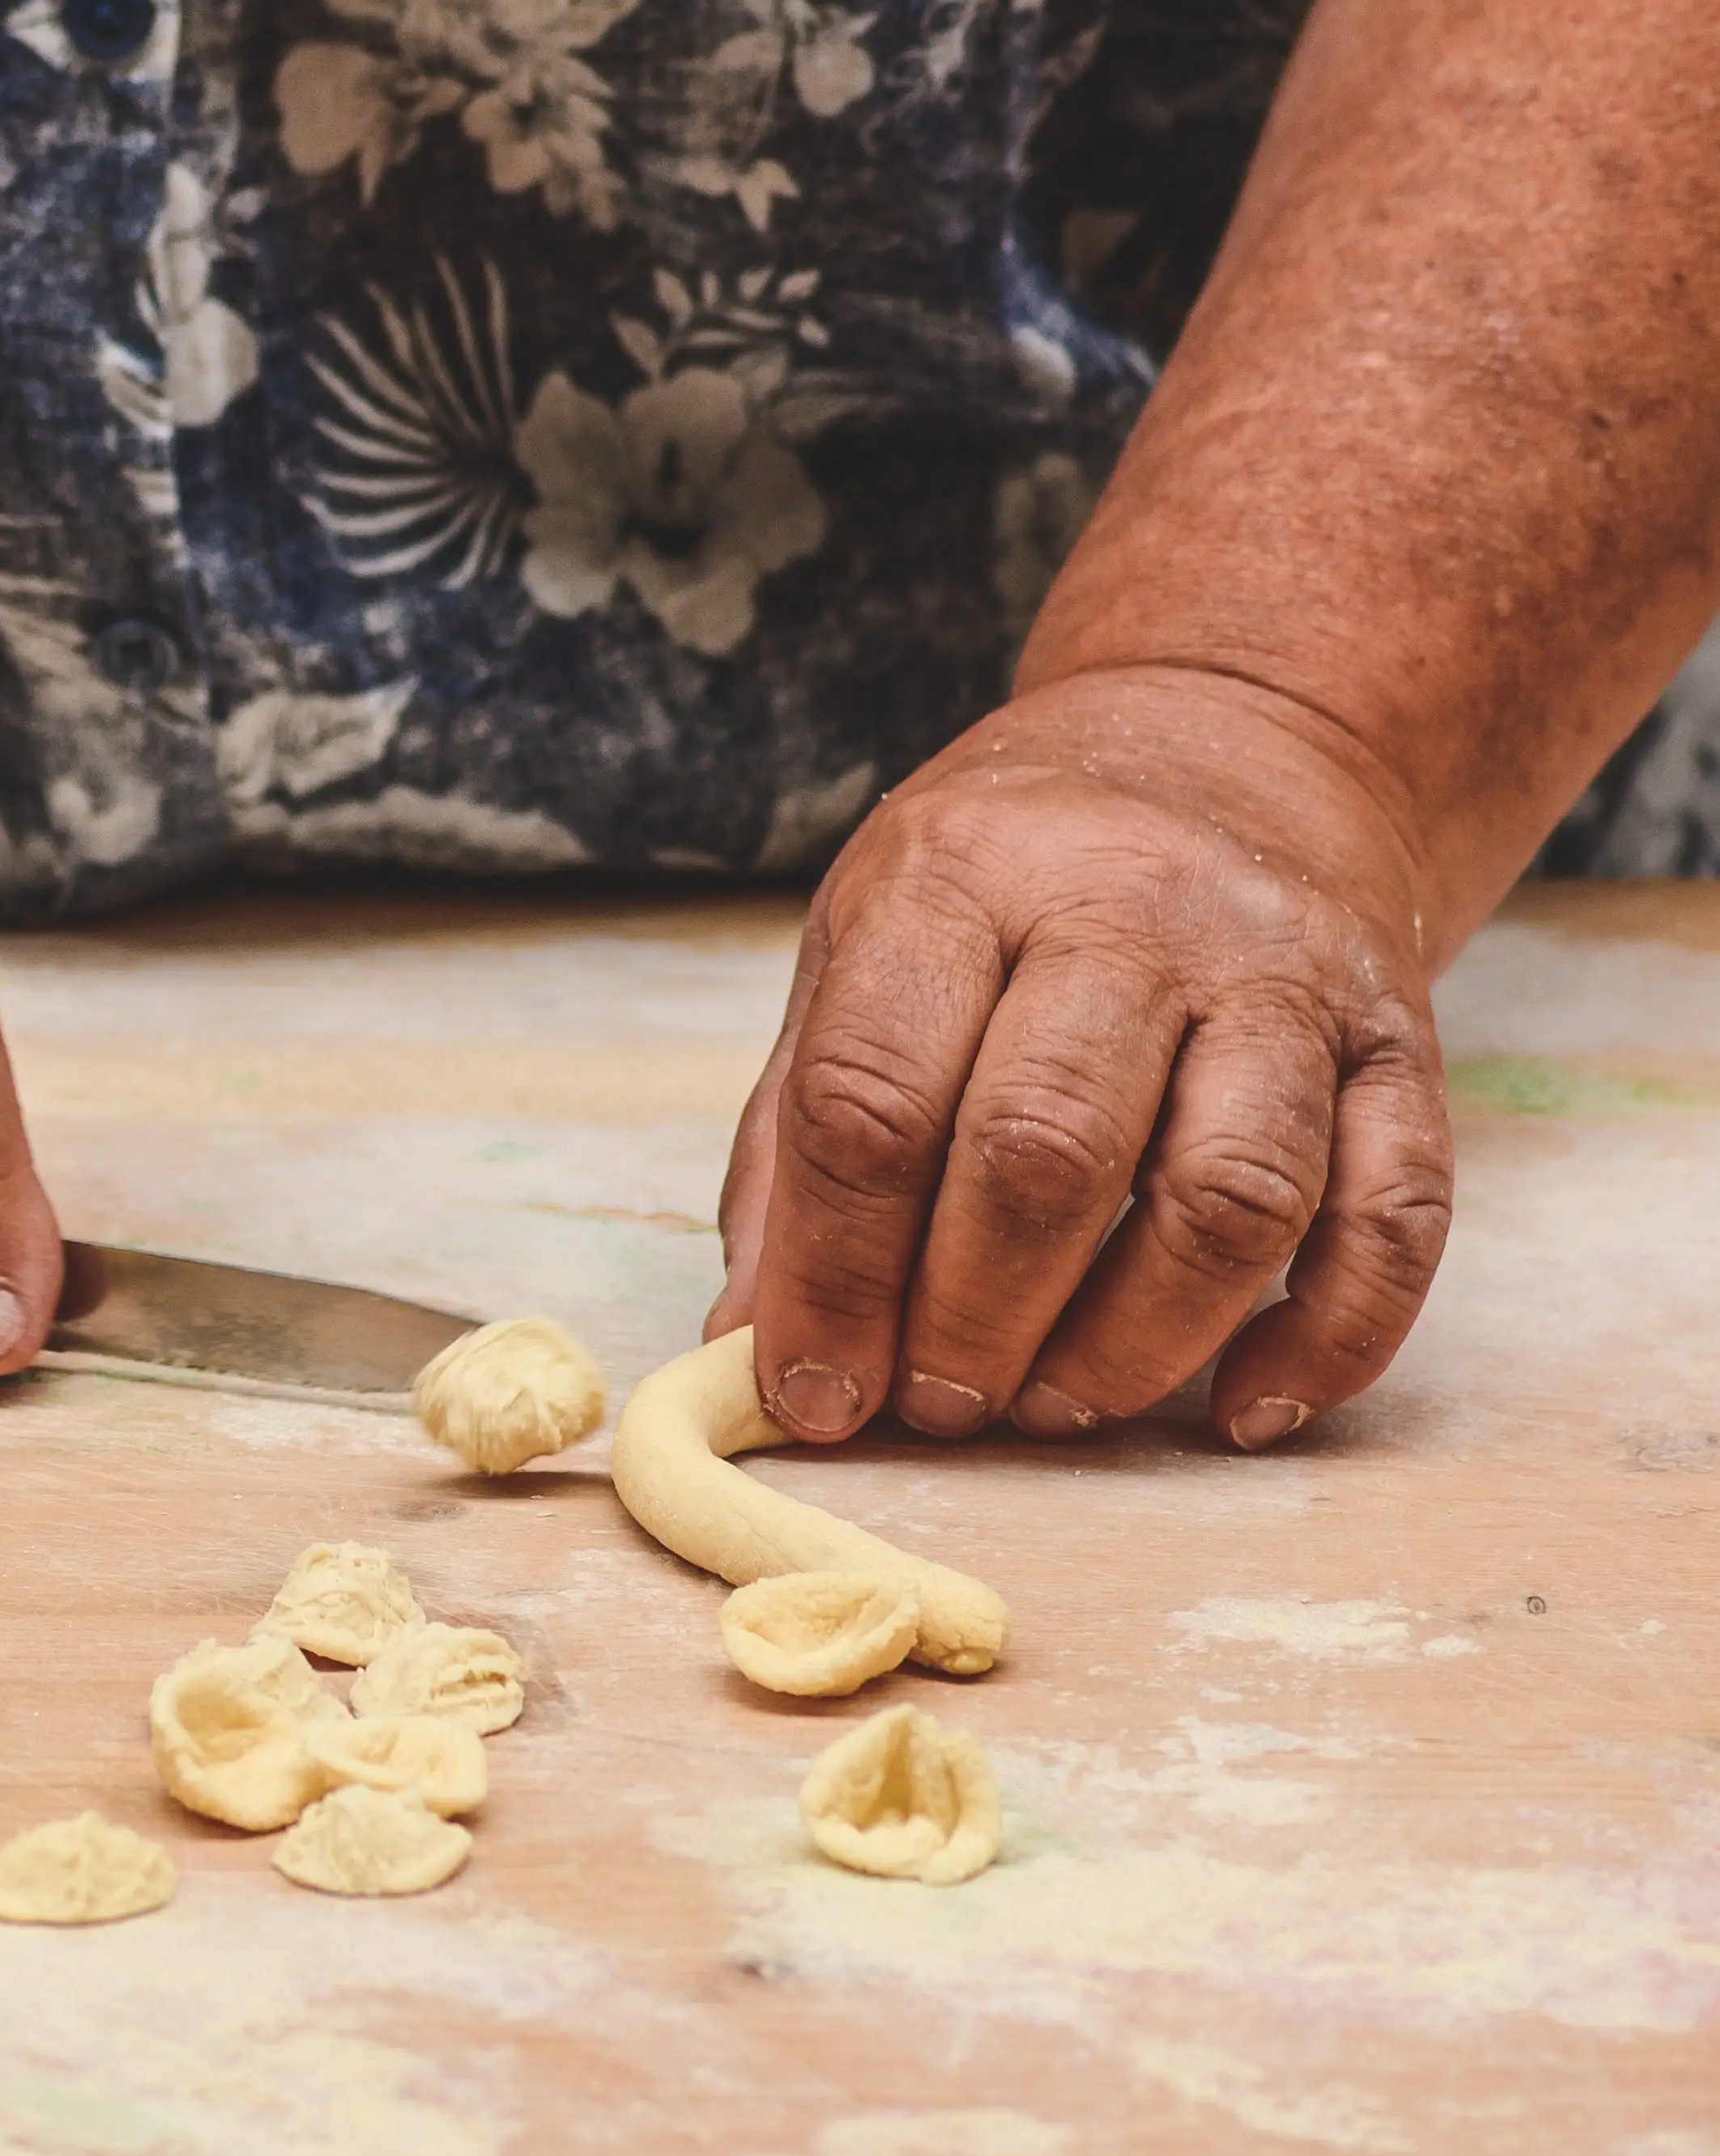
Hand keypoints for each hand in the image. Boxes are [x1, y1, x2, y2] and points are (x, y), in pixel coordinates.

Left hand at [706, 667, 1454, 1449]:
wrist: (1232, 745)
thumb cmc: (1008, 886)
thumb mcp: (858, 955)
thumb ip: (795, 1149)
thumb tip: (752, 1352)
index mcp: (960, 877)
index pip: (874, 1098)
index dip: (835, 1277)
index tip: (817, 1391)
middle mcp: (1133, 906)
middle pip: (1047, 1154)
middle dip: (973, 1322)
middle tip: (937, 1403)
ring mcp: (1285, 971)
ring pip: (1231, 1199)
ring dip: (1133, 1345)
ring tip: (1052, 1404)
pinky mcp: (1404, 1041)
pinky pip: (1393, 1217)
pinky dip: (1327, 1341)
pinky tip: (1242, 1411)